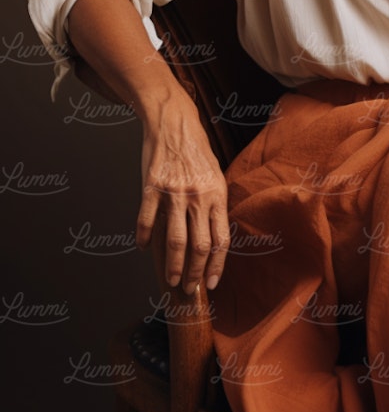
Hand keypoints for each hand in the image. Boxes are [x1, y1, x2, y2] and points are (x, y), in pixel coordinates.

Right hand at [135, 92, 229, 291]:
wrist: (174, 123)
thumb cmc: (196, 150)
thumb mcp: (215, 175)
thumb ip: (214, 204)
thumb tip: (214, 237)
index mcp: (217, 194)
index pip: (221, 239)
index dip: (217, 265)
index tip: (213, 283)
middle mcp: (198, 196)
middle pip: (199, 245)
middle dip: (194, 273)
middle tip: (188, 288)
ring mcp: (174, 192)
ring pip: (175, 240)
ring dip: (172, 265)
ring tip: (170, 279)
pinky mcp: (152, 186)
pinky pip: (146, 220)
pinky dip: (144, 238)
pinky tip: (144, 248)